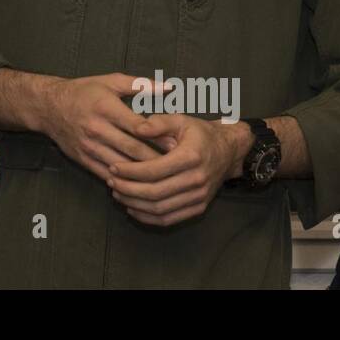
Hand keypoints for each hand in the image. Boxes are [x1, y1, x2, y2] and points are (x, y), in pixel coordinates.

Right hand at [39, 73, 179, 183]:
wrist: (48, 107)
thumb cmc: (83, 91)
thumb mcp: (109, 81)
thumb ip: (140, 85)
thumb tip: (168, 88)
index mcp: (105, 107)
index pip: (137, 127)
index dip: (159, 137)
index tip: (178, 144)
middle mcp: (96, 128)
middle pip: (132, 149)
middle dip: (157, 159)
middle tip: (178, 166)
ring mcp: (89, 146)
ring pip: (121, 165)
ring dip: (143, 173)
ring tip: (164, 178)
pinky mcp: (83, 159)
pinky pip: (107, 174)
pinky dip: (124, 181)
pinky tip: (140, 183)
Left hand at [105, 114, 243, 226]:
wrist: (228, 151)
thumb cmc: (200, 133)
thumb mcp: (181, 120)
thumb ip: (158, 123)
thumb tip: (136, 128)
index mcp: (191, 157)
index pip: (154, 170)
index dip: (130, 171)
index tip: (113, 167)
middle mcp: (197, 180)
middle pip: (155, 193)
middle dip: (128, 189)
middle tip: (111, 182)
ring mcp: (199, 197)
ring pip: (160, 209)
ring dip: (135, 204)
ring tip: (117, 193)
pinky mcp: (199, 208)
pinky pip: (169, 219)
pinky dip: (148, 217)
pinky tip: (132, 208)